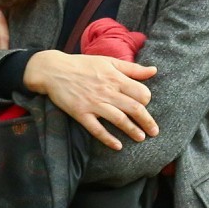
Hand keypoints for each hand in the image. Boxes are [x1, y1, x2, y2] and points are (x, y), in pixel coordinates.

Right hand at [23, 50, 157, 150]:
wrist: (53, 70)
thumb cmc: (82, 64)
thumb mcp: (108, 61)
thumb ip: (132, 68)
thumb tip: (154, 71)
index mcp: (115, 78)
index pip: (140, 92)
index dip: (147, 100)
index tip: (145, 105)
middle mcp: (107, 91)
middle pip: (134, 109)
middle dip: (147, 122)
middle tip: (154, 132)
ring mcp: (93, 103)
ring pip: (119, 120)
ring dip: (132, 130)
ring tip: (141, 138)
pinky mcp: (80, 113)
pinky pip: (97, 129)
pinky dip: (108, 139)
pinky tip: (118, 146)